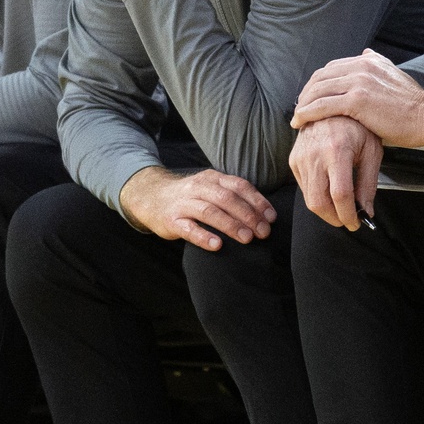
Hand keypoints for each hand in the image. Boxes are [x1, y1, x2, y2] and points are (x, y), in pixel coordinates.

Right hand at [119, 166, 274, 250]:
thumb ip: (232, 196)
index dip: (257, 201)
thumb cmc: (190, 198)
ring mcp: (183, 204)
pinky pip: (188, 228)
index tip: (271, 218)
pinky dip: (203, 236)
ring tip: (247, 238)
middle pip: (226, 198)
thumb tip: (265, 214)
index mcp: (212, 178)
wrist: (152, 198)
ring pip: (209, 211)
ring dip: (230, 224)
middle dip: (248, 215)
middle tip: (263, 232)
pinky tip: (217, 245)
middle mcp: (198, 188)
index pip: (239, 186)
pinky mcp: (171, 220)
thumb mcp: (210, 189)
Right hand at [290, 114, 382, 230]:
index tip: (356, 223)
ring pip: (309, 199)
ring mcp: (301, 157)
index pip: (340, 195)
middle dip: (334, 219)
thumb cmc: (356, 125)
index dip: (348, 215)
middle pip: (319, 202)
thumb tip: (367, 211)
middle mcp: (315, 155)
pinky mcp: (294, 159)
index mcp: (337, 151)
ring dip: (326, 210)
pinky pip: (304, 188)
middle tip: (347, 221)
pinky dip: (317, 196)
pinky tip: (329, 192)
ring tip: (341, 208)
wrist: (332, 105)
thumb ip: (368, 184)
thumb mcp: (371, 151)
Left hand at [292, 49, 423, 151]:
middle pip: (320, 77)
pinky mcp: (357, 100)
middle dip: (305, 94)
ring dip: (302, 105)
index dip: (316, 83)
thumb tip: (366, 51)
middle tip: (298, 109)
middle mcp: (361, 66)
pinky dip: (306, 114)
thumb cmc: (412, 104)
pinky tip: (299, 122)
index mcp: (368, 60)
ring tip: (296, 118)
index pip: (331, 68)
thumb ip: (378, 63)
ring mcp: (358, 82)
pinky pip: (322, 106)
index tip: (309, 97)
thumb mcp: (394, 74)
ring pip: (318, 91)